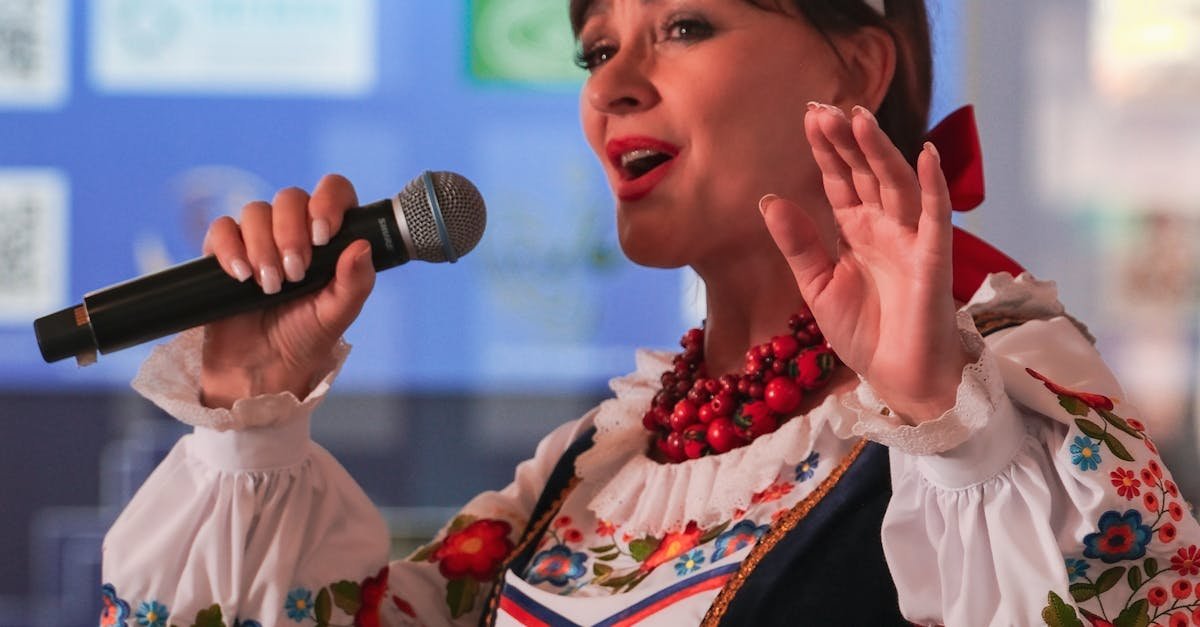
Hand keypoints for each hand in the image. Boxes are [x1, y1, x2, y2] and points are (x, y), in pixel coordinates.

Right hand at [199, 174, 376, 407]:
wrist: (261, 368)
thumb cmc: (305, 339)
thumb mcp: (337, 315)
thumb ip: (355, 282)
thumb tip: (362, 246)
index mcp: (329, 237)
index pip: (333, 191)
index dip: (328, 200)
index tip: (323, 234)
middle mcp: (294, 230)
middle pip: (289, 197)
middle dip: (291, 232)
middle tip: (294, 273)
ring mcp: (258, 239)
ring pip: (255, 211)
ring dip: (262, 246)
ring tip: (270, 286)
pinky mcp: (225, 252)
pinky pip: (222, 229)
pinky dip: (230, 248)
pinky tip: (242, 276)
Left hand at [760, 103, 969, 422]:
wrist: (897, 378)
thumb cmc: (864, 332)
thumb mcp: (816, 286)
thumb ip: (798, 244)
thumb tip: (769, 199)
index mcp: (856, 230)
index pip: (840, 180)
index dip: (826, 149)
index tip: (809, 115)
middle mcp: (884, 226)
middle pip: (866, 172)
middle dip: (847, 140)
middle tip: (824, 107)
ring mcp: (911, 239)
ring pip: (897, 184)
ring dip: (880, 150)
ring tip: (859, 117)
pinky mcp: (933, 260)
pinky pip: (936, 217)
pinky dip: (934, 186)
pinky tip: (926, 154)